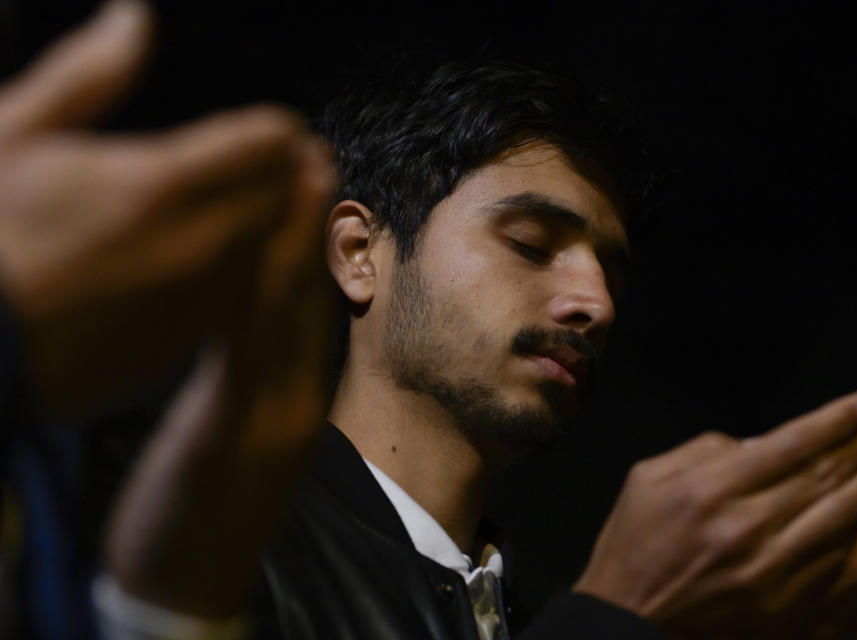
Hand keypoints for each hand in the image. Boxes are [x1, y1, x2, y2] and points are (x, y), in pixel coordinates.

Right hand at [0, 0, 306, 417]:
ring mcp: (198, 301)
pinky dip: (251, 271)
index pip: (265, 144)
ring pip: (277, 250)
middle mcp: (196, 245)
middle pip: (285, 195)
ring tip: (263, 205)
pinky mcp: (188, 341)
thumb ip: (88, 76)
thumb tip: (134, 18)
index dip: (278, 129)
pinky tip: (225, 259)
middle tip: (283, 162)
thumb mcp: (15, 134)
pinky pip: (247, 298)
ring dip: (279, 222)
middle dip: (289, 172)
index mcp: (159, 184)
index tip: (279, 128)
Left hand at [104, 137, 337, 617]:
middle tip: (309, 153)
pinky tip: (263, 259)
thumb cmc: (200, 507)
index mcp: (290, 396)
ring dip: (294, 244)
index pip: (301, 303)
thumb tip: (241, 318)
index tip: (307, 174)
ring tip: (300, 178)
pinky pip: (256, 355)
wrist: (193, 582)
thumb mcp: (227, 432)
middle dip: (305, 223)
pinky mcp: (247, 436)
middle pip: (304, 296)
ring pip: (290, 316)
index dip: (304, 236)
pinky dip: (266, 299)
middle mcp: (294, 399)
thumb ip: (243, 377)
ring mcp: (277, 418)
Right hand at [573, 391, 856, 637]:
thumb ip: (706, 450)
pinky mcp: (778, 600)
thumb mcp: (650, 474)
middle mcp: (743, 526)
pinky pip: (835, 559)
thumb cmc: (635, 538)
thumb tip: (763, 443)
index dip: (836, 420)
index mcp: (710, 488)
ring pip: (841, 516)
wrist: (627, 613)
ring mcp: (766, 569)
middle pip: (825, 475)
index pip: (791, 443)